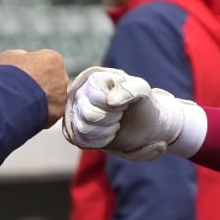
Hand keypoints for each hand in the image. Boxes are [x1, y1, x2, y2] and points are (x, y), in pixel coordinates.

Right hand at [0, 48, 66, 125]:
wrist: (9, 100)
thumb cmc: (9, 75)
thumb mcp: (10, 56)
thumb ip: (22, 57)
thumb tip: (23, 59)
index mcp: (54, 59)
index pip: (47, 63)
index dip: (34, 69)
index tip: (24, 75)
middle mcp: (63, 77)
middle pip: (53, 80)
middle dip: (41, 84)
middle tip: (25, 90)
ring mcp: (62, 96)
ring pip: (53, 97)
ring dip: (43, 99)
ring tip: (25, 103)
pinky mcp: (58, 112)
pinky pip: (51, 111)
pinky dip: (42, 112)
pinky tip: (29, 112)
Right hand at [63, 66, 183, 159]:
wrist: (144, 126)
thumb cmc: (142, 104)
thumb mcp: (143, 91)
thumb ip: (130, 90)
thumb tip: (110, 100)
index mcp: (94, 78)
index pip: (96, 96)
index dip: (114, 106)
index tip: (125, 103)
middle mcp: (81, 92)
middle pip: (88, 114)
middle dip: (111, 119)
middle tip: (120, 115)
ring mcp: (76, 111)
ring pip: (83, 128)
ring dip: (106, 131)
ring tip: (116, 123)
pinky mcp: (76, 130)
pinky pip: (81, 140)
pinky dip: (100, 141)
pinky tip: (109, 133)